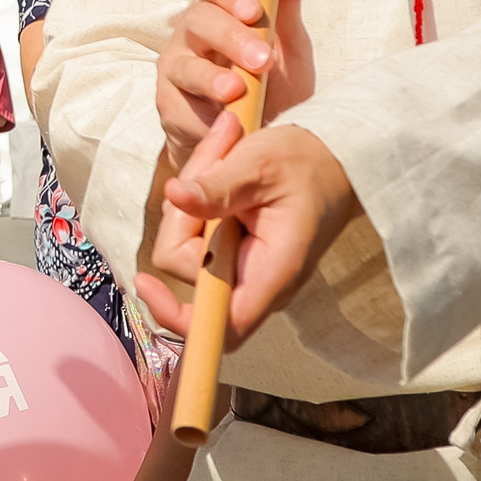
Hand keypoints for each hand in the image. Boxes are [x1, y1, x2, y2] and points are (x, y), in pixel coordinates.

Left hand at [134, 120, 358, 352]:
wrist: (335, 157)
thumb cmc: (307, 164)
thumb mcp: (262, 165)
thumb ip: (218, 186)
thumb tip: (175, 195)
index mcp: (271, 272)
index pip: (221, 325)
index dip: (177, 316)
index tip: (144, 282)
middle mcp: (255, 278)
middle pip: (185, 265)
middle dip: (185, 214)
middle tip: (213, 162)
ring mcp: (242, 264)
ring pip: (185, 242)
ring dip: (193, 196)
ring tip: (225, 155)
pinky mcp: (232, 247)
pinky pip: (195, 230)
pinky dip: (198, 197)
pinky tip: (222, 164)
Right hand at [156, 0, 311, 171]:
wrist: (256, 143)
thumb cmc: (272, 86)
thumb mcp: (289, 44)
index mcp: (219, 10)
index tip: (252, 9)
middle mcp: (190, 34)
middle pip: (196, 19)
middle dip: (229, 37)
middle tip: (261, 59)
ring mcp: (175, 69)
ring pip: (183, 64)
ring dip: (211, 77)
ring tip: (236, 91)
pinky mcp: (169, 107)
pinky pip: (179, 106)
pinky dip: (203, 115)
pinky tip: (223, 122)